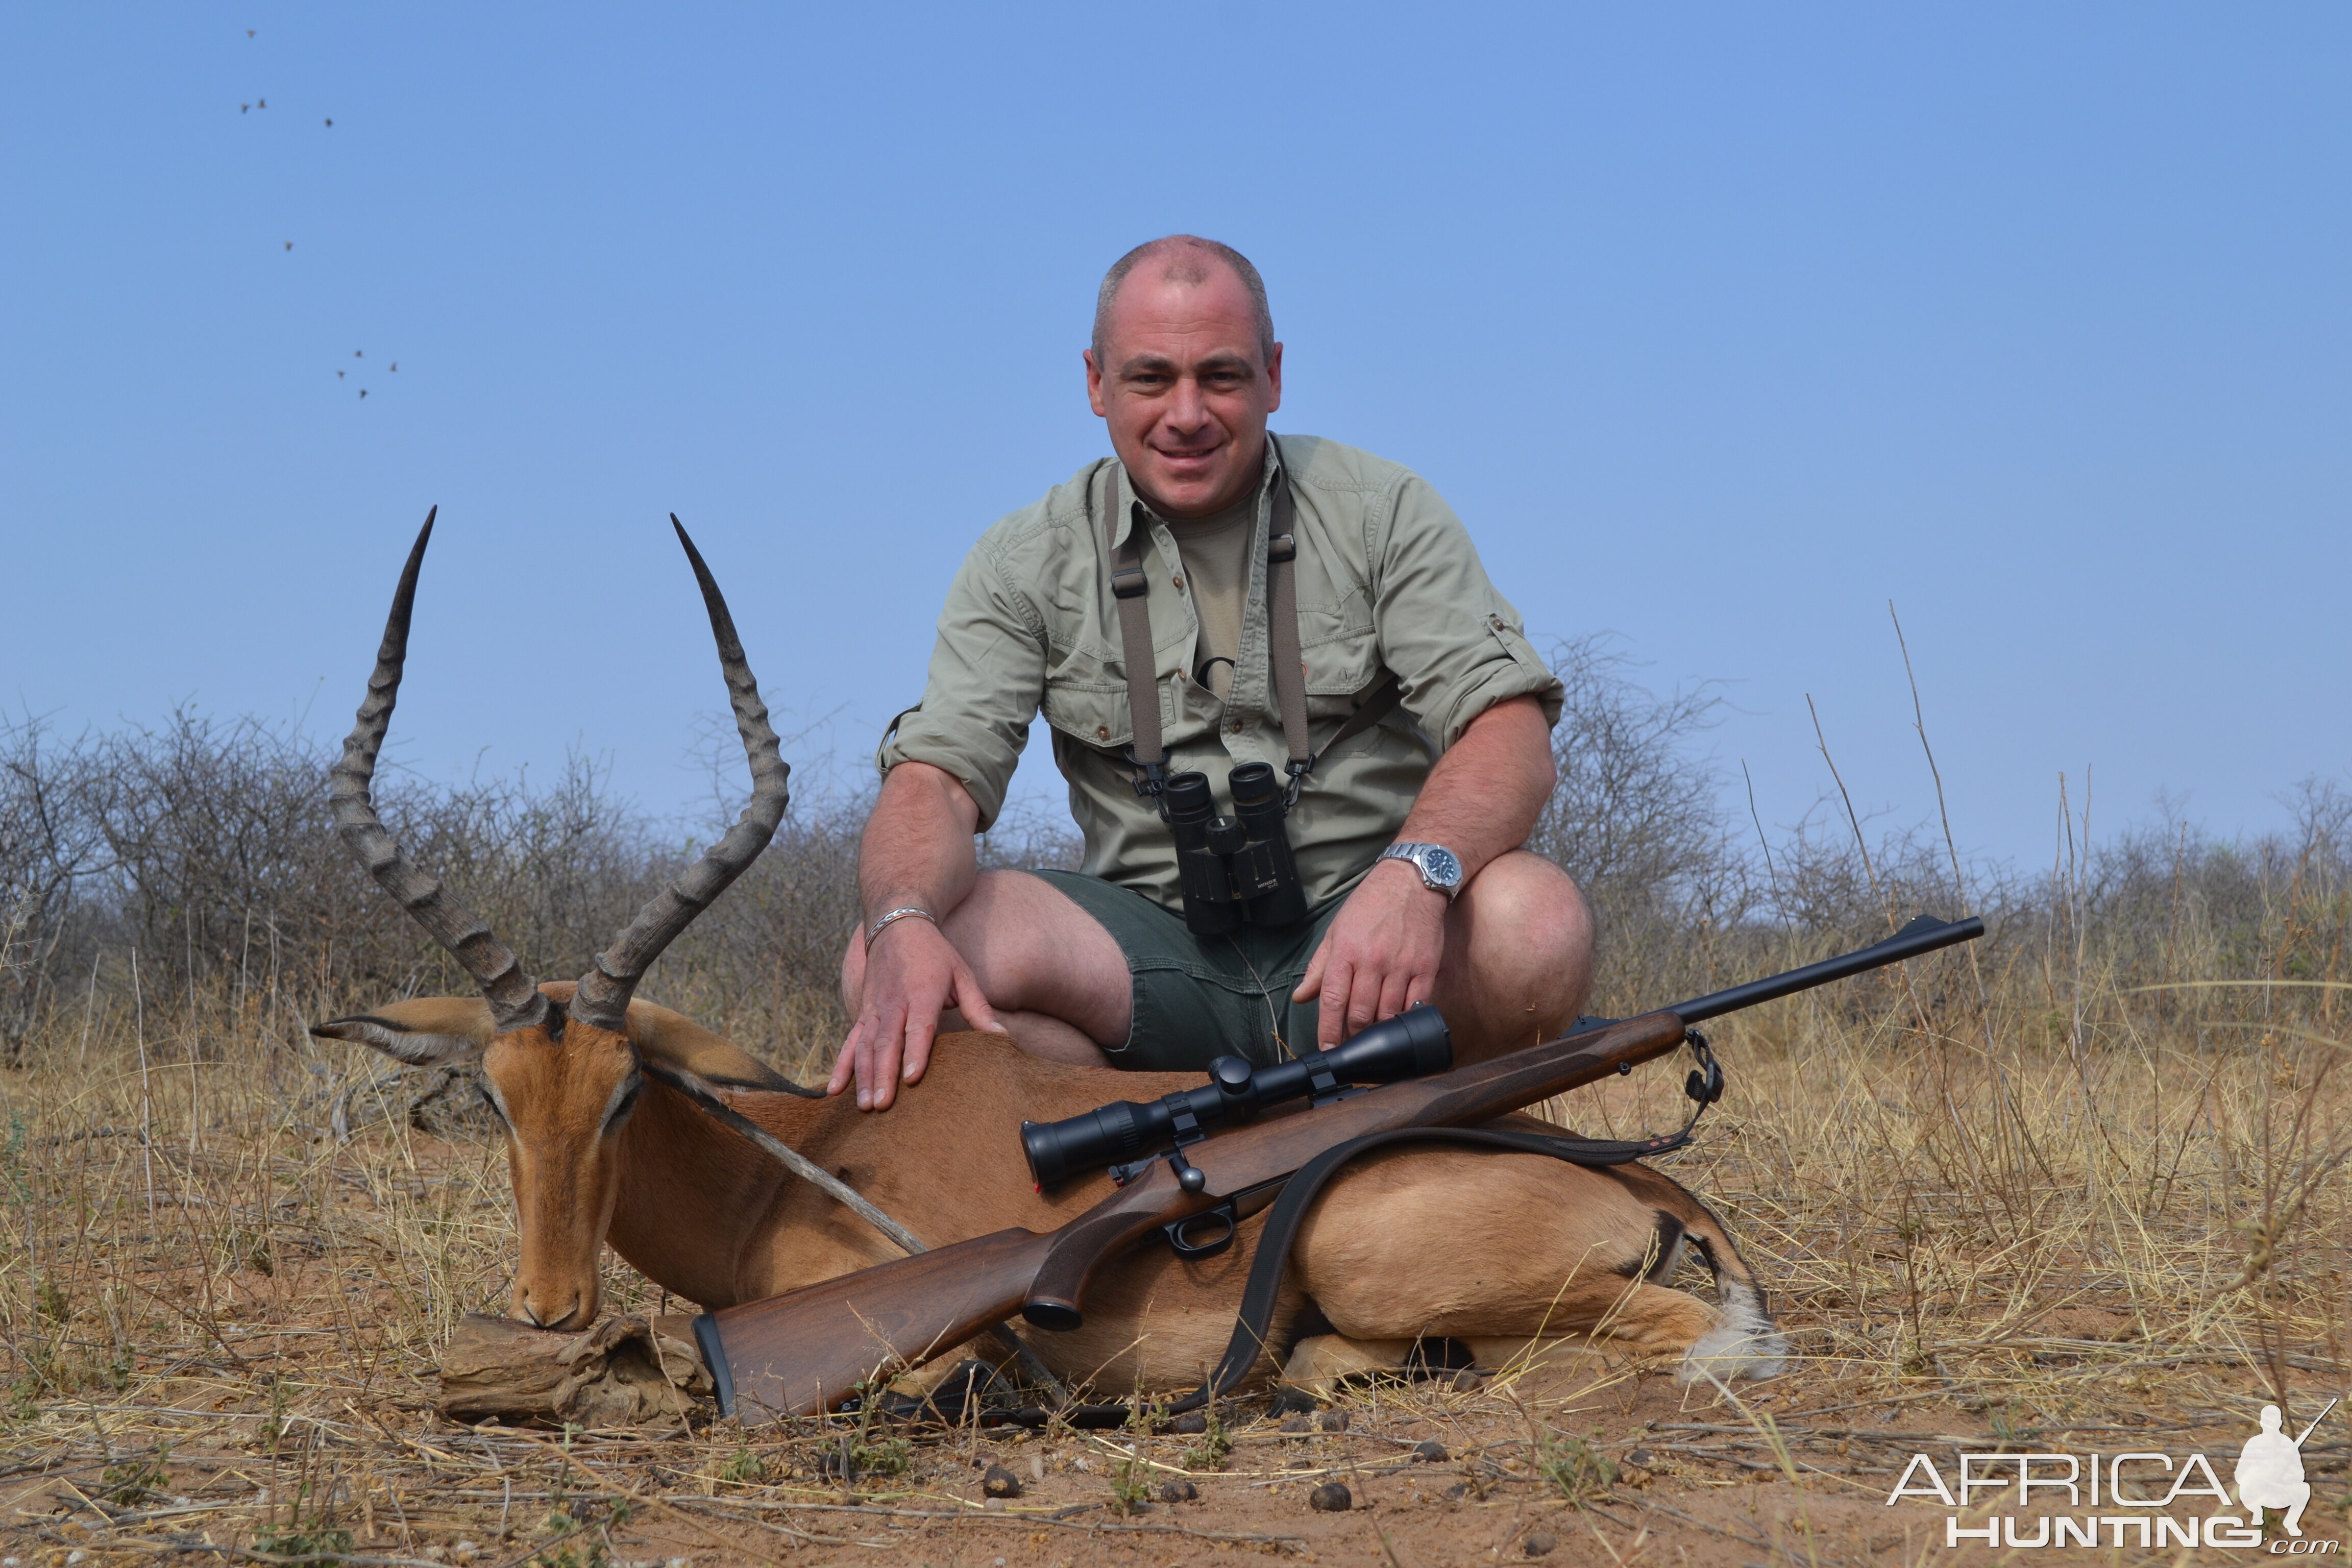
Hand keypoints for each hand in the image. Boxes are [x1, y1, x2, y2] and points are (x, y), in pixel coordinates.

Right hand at [830, 917, 1002, 1110]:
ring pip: (864, 1046)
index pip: (918, 1027)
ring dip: (863, 1077)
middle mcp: (894, 1003)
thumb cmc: (935, 954)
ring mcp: (874, 1009)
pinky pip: (849, 1042)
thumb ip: (979, 1008)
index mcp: (922, 993)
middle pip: (886, 1042)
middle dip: (884, 1075)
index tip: (912, 1078)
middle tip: (883, 1105)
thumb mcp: (962, 974)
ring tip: (864, 1106)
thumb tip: (1001, 1037)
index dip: (915, 1053)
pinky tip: (835, 1089)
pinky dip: (841, 1066)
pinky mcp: (862, 1012)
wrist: (897, 926)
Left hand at [1292, 860, 1447, 1047]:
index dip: (1328, 1030)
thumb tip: (1302, 997)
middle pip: (1360, 1012)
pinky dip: (1406, 1018)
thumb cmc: (1370, 905)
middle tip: (1350, 1043)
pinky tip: (1399, 1022)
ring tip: (1372, 1035)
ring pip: (1387, 1013)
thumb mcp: (1336, 931)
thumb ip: (1319, 967)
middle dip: (1352, 1034)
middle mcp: (1372, 960)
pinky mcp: (1425, 967)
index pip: (1333, 1000)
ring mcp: (1401, 965)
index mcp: (1346, 951)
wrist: (1411, 881)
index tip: (1326, 1048)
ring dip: (1378, 1030)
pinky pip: (1416, 1004)